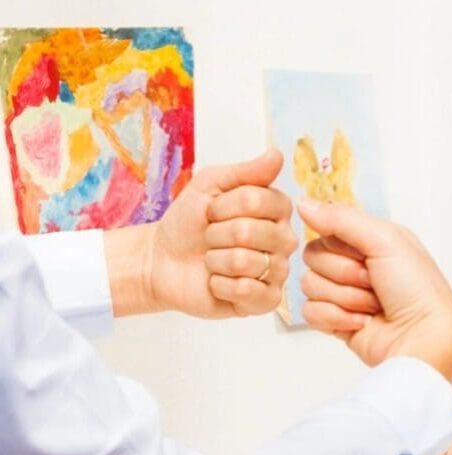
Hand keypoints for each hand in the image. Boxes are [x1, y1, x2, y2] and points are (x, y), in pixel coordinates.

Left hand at [140, 150, 296, 317]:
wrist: (162, 261)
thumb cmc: (188, 222)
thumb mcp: (210, 185)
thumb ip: (246, 172)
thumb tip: (277, 154)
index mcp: (277, 209)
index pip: (257, 200)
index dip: (224, 206)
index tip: (213, 211)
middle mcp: (285, 240)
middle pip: (249, 231)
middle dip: (216, 235)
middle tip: (211, 238)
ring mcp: (277, 272)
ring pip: (244, 261)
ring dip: (215, 261)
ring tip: (213, 261)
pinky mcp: (265, 300)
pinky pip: (246, 290)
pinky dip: (219, 285)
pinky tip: (217, 282)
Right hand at [296, 199, 451, 379]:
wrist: (422, 338)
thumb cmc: (417, 289)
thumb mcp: (386, 240)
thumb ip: (342, 219)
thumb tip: (302, 203)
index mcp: (369, 240)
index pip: (326, 230)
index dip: (342, 246)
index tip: (368, 256)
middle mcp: (355, 264)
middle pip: (313, 257)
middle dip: (345, 274)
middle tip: (374, 284)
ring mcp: (344, 294)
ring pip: (310, 285)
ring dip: (345, 297)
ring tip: (373, 306)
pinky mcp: (335, 321)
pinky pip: (309, 311)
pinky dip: (336, 318)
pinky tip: (363, 323)